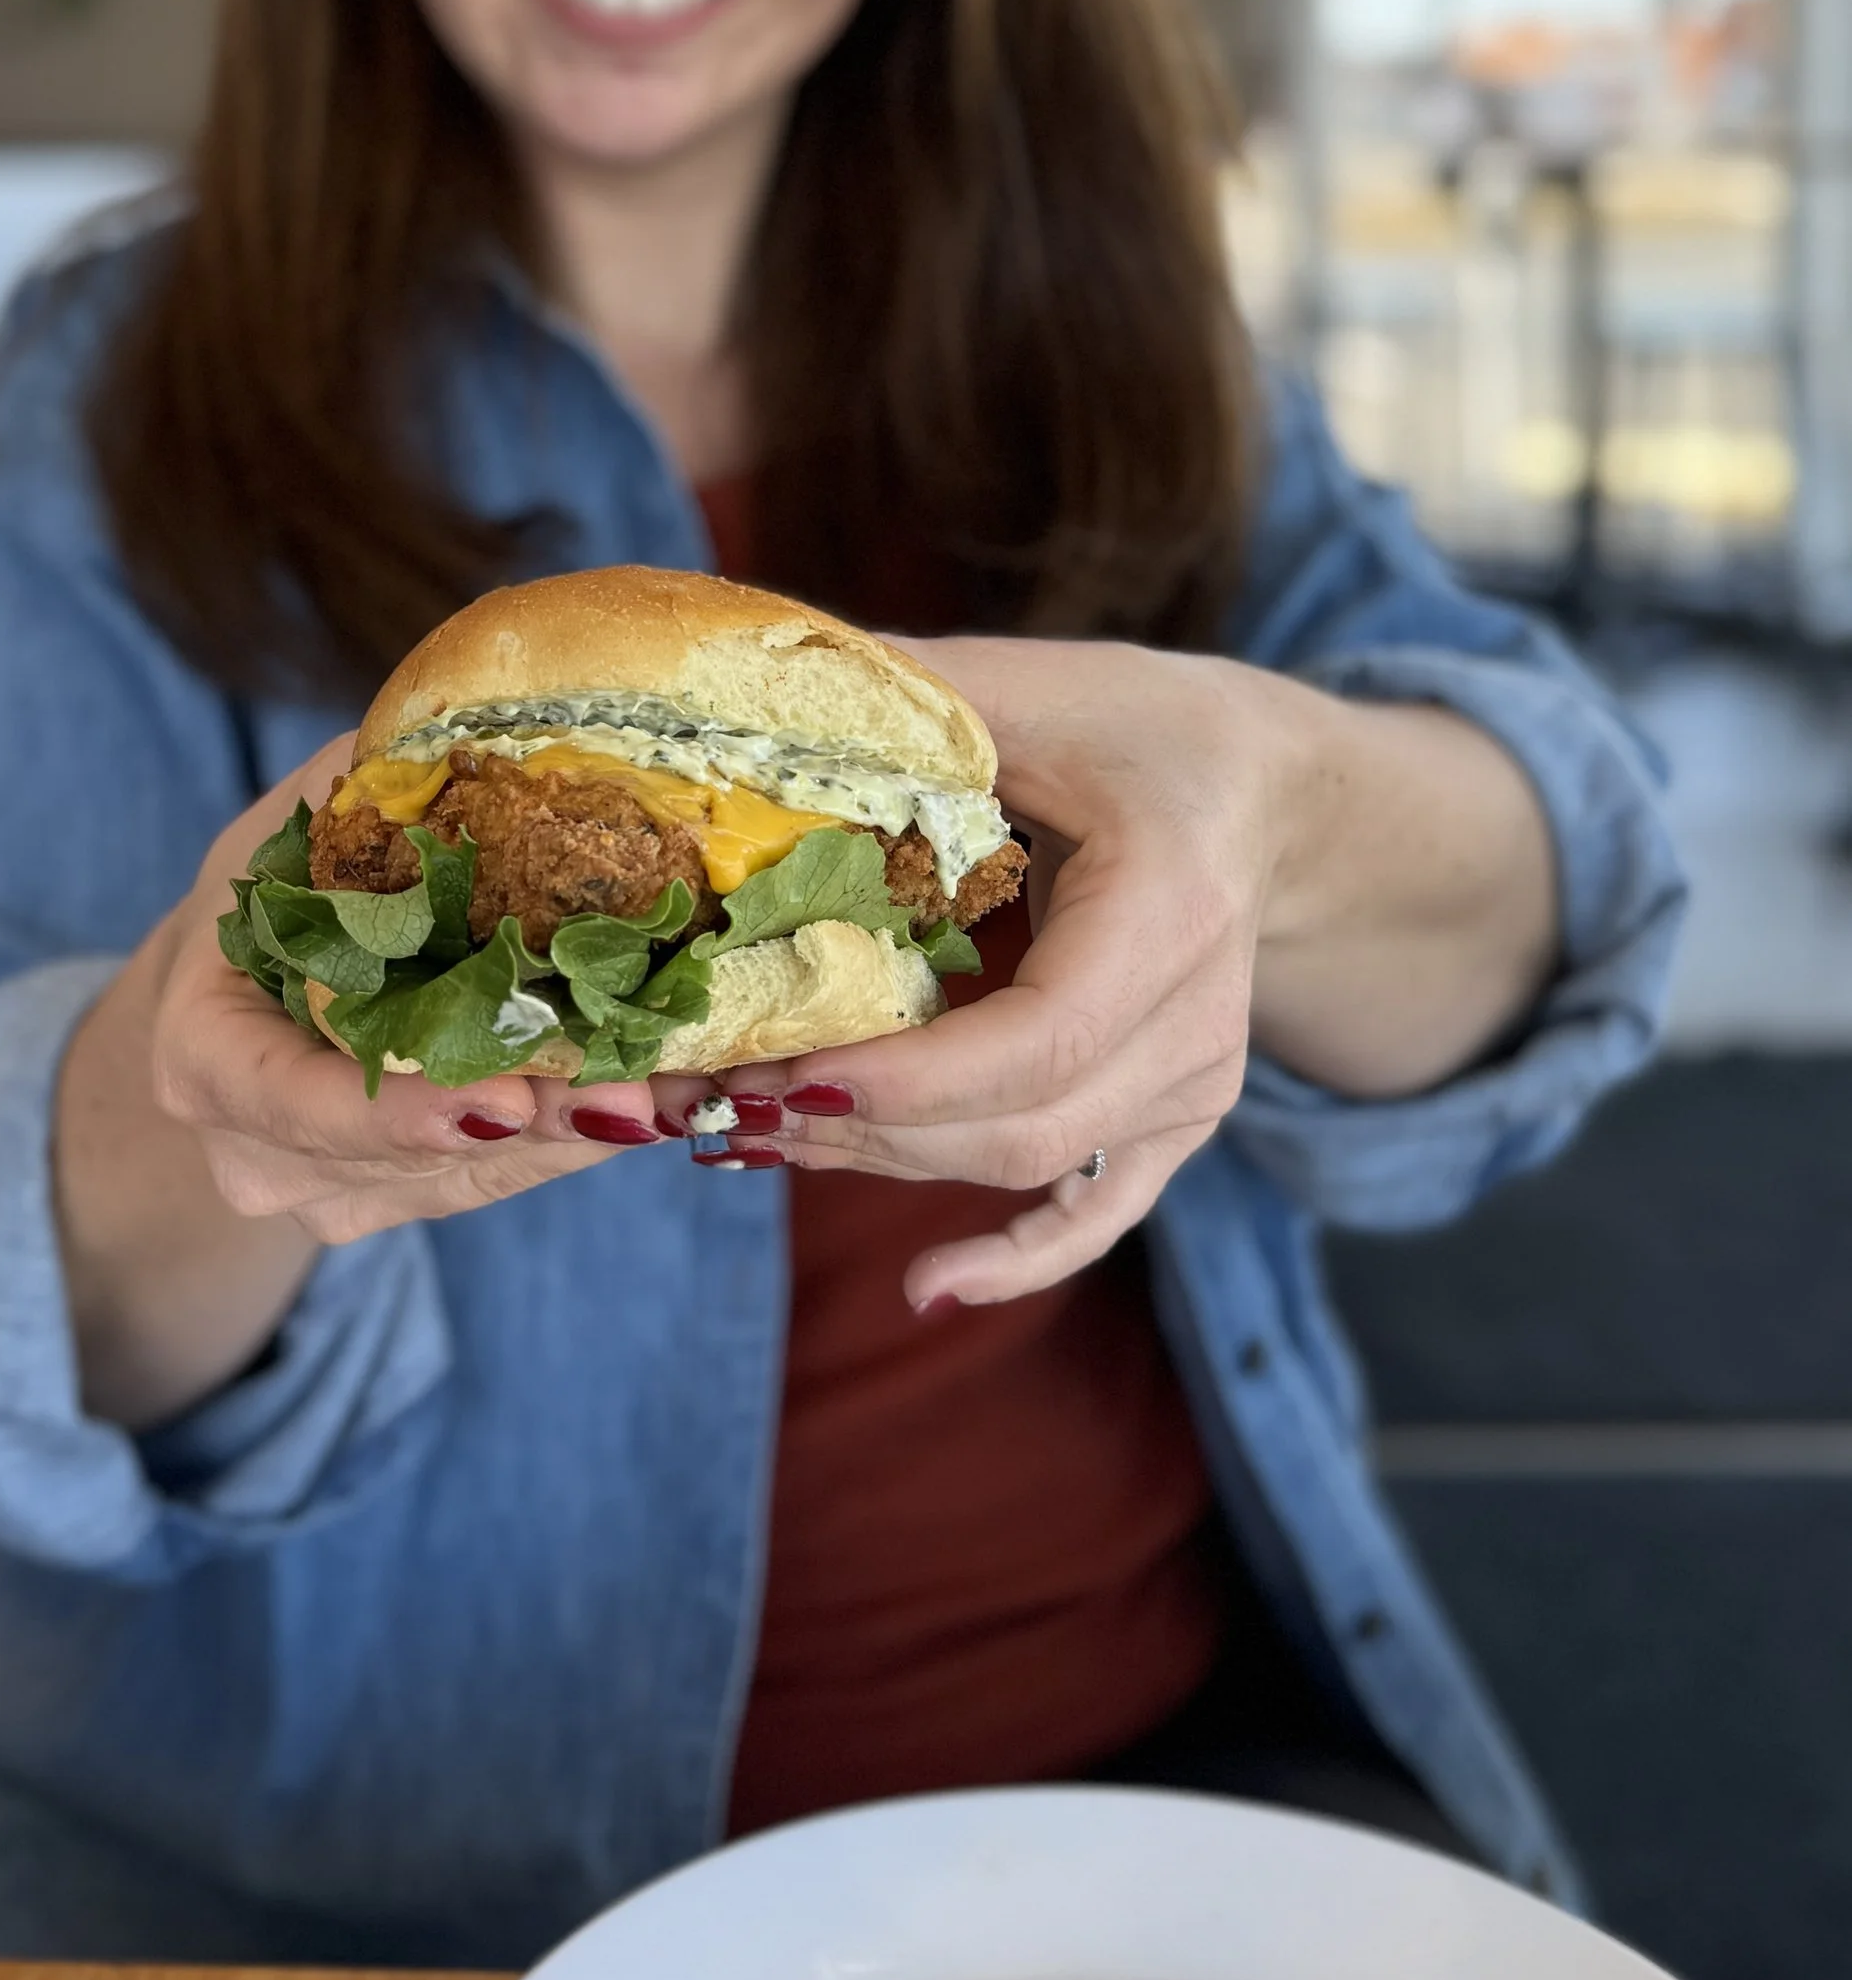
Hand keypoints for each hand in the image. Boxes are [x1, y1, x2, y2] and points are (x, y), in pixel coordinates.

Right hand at [59, 735, 677, 1425]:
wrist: (229, 1003)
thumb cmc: (258, 900)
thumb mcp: (278, 830)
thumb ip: (355, 795)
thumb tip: (467, 738)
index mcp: (203, 1059)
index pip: (293, 1101)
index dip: (401, 1111)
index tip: (508, 1099)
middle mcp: (261, 1154)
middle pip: (415, 1153)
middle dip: (542, 1122)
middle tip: (648, 1095)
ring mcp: (335, 1196)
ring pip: (478, 1174)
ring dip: (590, 1130)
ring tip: (694, 1092)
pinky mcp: (412, 1202)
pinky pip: (508, 1174)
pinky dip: (591, 1130)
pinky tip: (683, 1096)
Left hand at [675, 640, 1285, 1312]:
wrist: (1260, 789)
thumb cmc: (1136, 726)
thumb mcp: (1030, 689)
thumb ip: (901, 697)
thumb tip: (740, 696)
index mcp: (1169, 908)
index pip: (1043, 1037)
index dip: (911, 1077)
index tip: (782, 1068)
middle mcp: (1198, 1019)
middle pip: (1021, 1124)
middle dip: (862, 1123)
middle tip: (719, 1096)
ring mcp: (1193, 1084)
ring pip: (1028, 1163)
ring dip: (884, 1159)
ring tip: (748, 1130)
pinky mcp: (1175, 1119)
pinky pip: (1097, 1213)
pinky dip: (1015, 1261)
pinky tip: (925, 1290)